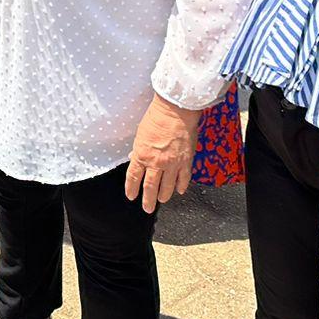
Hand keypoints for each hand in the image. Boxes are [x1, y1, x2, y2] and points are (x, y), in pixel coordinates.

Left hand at [124, 95, 201, 211]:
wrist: (176, 110)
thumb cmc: (156, 118)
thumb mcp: (140, 134)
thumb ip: (138, 148)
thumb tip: (134, 157)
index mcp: (142, 155)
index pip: (134, 177)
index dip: (131, 189)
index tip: (131, 196)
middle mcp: (157, 162)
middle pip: (151, 187)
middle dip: (148, 200)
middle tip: (147, 208)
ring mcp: (173, 163)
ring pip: (168, 186)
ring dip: (164, 196)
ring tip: (162, 200)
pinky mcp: (186, 160)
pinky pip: (184, 178)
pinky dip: (182, 186)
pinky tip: (180, 191)